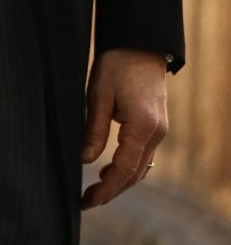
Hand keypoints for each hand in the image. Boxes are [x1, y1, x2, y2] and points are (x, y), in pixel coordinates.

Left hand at [80, 48, 168, 209]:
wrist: (139, 43)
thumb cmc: (116, 65)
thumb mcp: (98, 95)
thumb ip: (94, 130)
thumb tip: (85, 160)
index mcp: (142, 128)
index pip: (124, 170)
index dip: (106, 189)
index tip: (88, 201)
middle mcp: (156, 134)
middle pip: (135, 174)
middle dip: (112, 191)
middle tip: (87, 201)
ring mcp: (159, 130)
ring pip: (141, 167)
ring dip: (120, 181)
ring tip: (95, 190)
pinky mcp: (156, 125)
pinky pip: (143, 155)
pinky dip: (128, 167)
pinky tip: (110, 169)